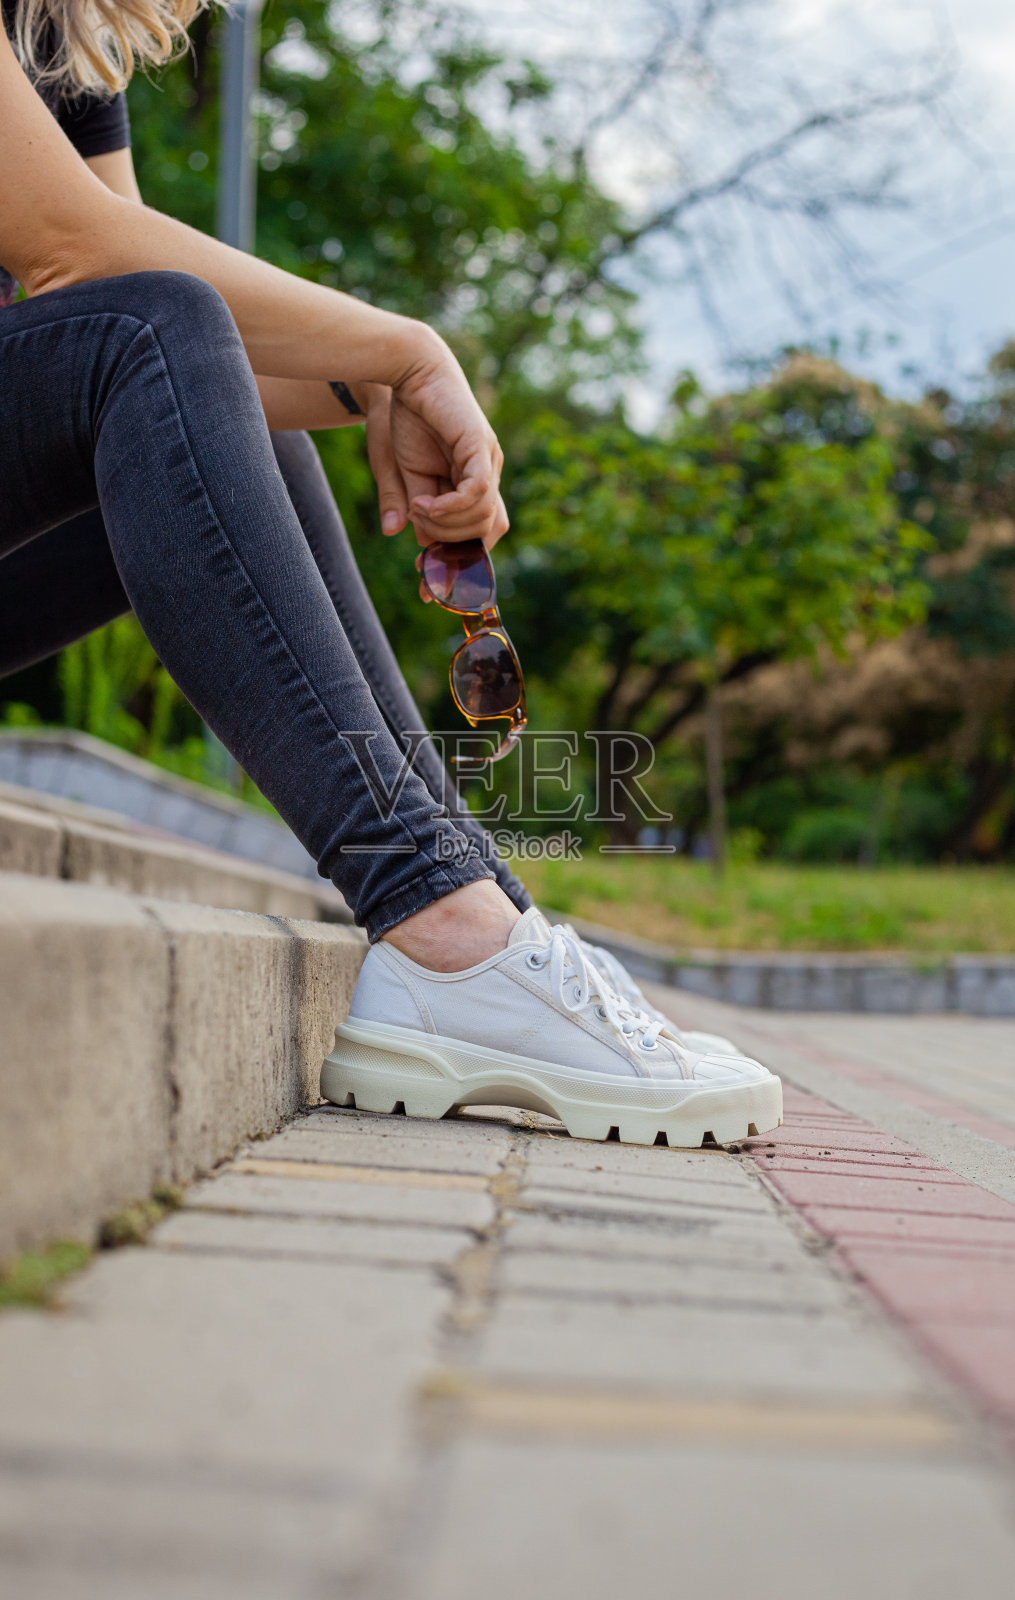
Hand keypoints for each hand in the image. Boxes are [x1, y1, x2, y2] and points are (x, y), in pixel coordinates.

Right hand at [364, 331, 508, 555]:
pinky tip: (427, 505)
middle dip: (453, 549)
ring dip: (447, 524)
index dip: (460, 560)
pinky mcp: (480, 444)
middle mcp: (486, 472)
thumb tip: (405, 537)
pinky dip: (454, 507)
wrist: (400, 372)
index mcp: (472, 481)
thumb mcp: (397, 473)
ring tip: (418, 510)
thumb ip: (407, 506)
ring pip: (484, 516)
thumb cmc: (400, 419)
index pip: (480, 531)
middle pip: (486, 530)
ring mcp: (488, 458)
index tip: (429, 588)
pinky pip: (479, 491)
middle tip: (421, 546)